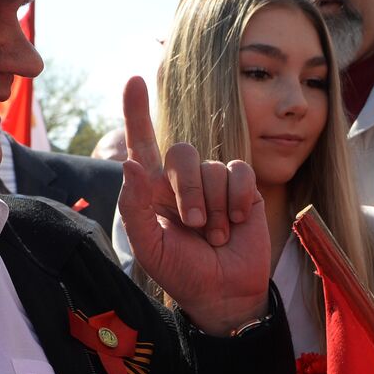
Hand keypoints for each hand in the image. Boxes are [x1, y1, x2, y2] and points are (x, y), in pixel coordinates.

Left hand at [119, 76, 269, 334]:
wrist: (223, 293)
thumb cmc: (181, 271)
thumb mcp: (149, 246)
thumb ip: (133, 207)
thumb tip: (129, 164)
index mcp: (151, 189)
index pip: (142, 143)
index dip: (137, 111)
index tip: (134, 80)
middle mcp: (181, 180)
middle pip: (181, 153)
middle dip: (187, 190)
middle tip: (194, 226)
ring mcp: (214, 183)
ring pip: (213, 167)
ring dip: (214, 206)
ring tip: (216, 236)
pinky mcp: (243, 188)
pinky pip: (240, 171)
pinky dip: (237, 197)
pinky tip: (237, 222)